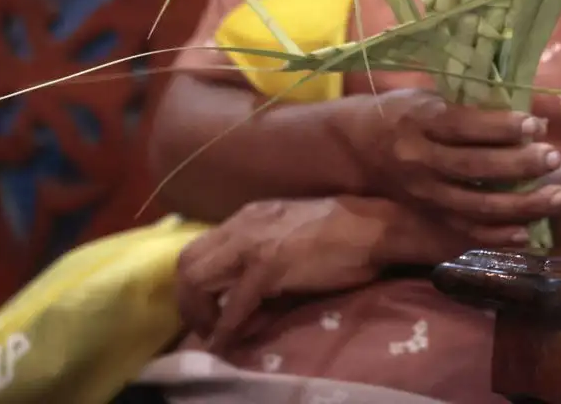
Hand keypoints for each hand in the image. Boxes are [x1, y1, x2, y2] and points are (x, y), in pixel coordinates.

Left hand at [175, 197, 390, 350]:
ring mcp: (252, 242)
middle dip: (187, 300)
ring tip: (214, 334)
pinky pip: (234, 302)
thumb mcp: (289, 241)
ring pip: (197, 277)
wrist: (374, 228)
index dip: (194, 284)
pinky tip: (228, 342)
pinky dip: (227, 326)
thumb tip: (246, 300)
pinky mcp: (268, 264)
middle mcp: (242, 224)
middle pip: (186, 261)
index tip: (207, 309)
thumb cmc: (341, 236)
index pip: (199, 248)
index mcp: (247, 217)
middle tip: (203, 326)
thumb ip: (262, 261)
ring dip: (199, 313)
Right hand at [338, 88, 560, 237]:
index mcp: (420, 121)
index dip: (500, 127)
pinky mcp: (427, 214)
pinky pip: (464, 231)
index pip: (463, 126)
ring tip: (558, 197)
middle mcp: (418, 160)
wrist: (358, 146)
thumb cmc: (406, 112)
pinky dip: (497, 236)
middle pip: (473, 167)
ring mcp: (423, 193)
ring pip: (475, 206)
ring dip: (521, 205)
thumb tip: (529, 116)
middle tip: (554, 158)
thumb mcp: (430, 97)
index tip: (536, 125)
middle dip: (519, 164)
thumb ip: (472, 105)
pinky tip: (528, 233)